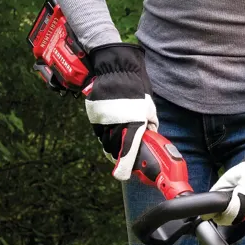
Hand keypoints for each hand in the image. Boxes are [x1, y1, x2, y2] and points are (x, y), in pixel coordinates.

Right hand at [83, 43, 157, 179]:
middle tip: (126, 159)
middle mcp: (116, 125)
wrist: (115, 69)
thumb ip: (149, 124)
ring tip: (119, 144)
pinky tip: (111, 132)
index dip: (125, 166)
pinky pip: (99, 133)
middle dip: (120, 156)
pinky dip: (105, 136)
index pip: (128, 151)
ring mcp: (103, 121)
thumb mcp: (149, 106)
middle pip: (115, 150)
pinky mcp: (95, 117)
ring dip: (112, 147)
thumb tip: (150, 134)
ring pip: (106, 142)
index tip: (124, 175)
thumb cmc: (135, 87)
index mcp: (133, 124)